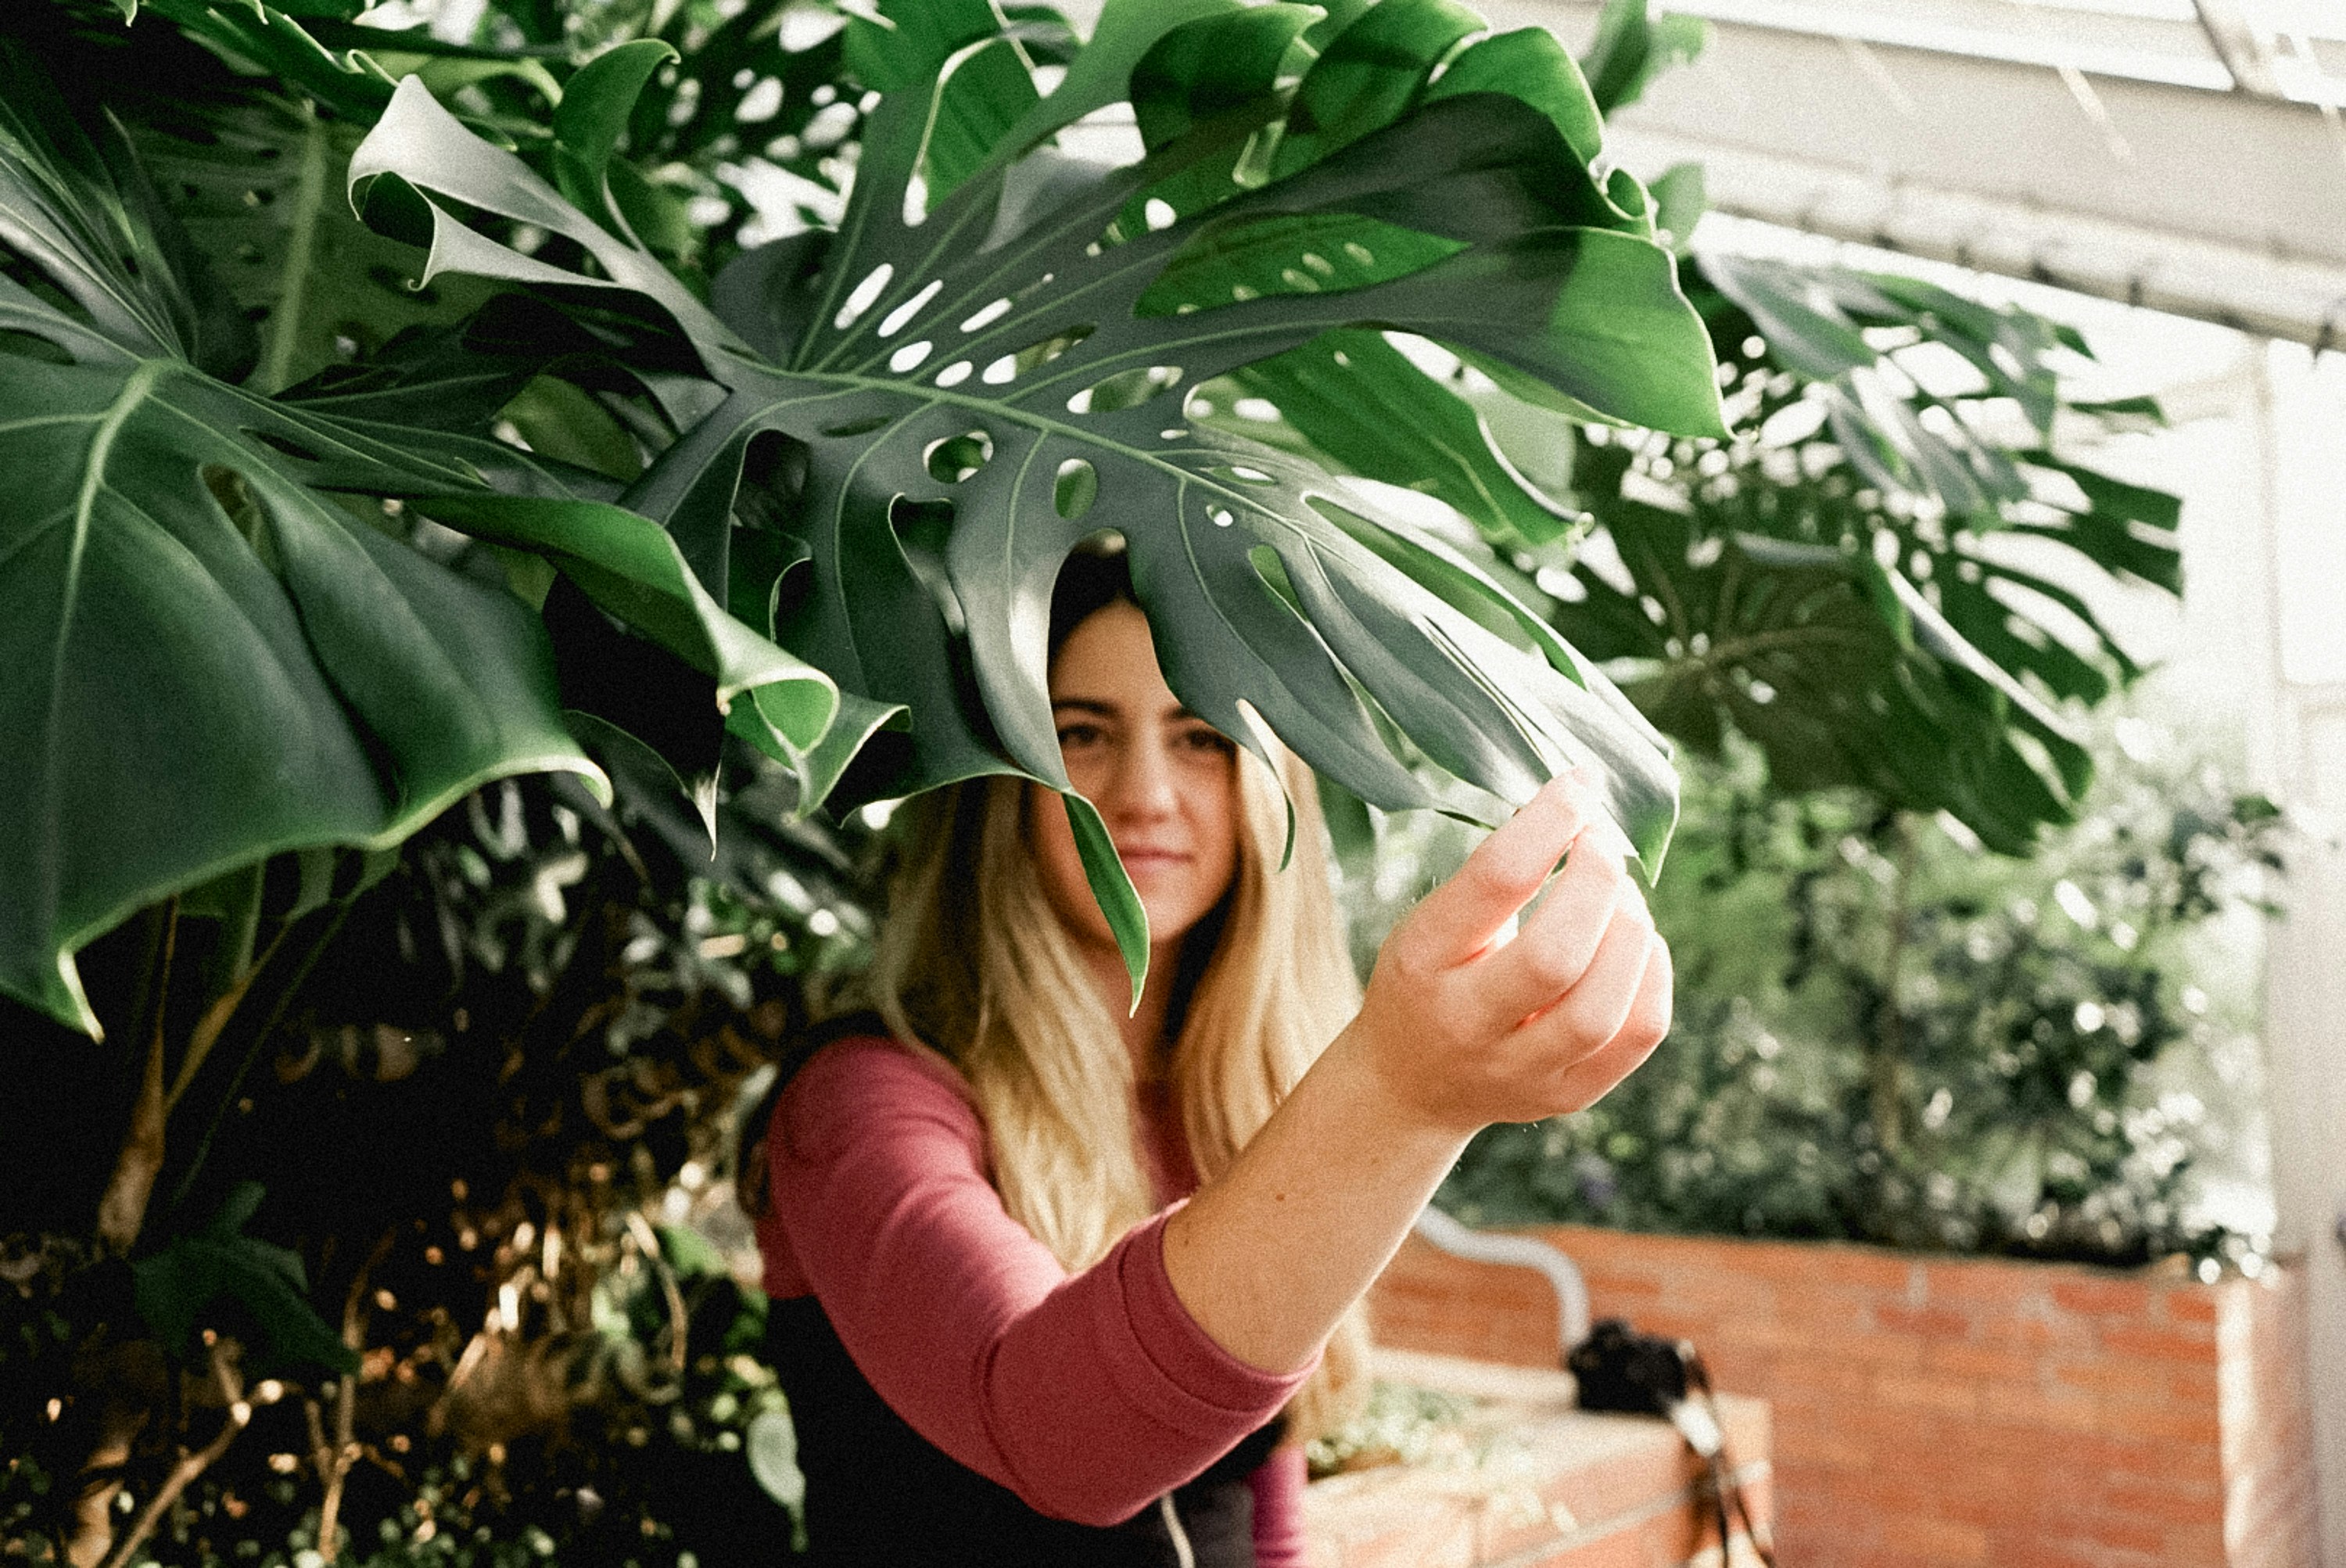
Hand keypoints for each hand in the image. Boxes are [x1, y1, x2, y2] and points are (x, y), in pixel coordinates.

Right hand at [1345, 771, 1672, 1133]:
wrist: (1409, 1085)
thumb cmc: (1428, 978)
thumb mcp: (1431, 922)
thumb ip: (1497, 877)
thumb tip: (1580, 804)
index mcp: (1423, 961)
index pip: (1496, 882)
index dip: (1550, 821)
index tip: (1576, 787)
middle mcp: (1466, 1024)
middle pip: (1556, 956)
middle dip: (1598, 880)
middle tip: (1601, 842)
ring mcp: (1520, 1071)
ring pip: (1602, 1007)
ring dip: (1631, 928)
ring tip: (1621, 894)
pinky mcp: (1567, 1096)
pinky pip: (1638, 1034)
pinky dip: (1652, 972)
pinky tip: (1636, 943)